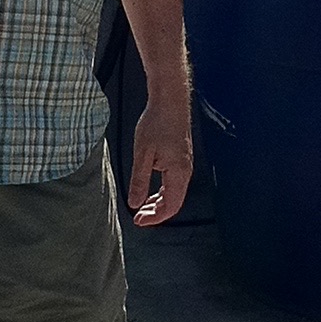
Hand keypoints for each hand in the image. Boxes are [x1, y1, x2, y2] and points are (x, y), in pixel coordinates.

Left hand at [128, 91, 192, 227]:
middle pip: (174, 202)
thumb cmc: (157, 123)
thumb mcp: (142, 154)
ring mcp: (184, 164)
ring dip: (159, 202)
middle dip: (156, 212)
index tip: (138, 220)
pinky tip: (150, 189)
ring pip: (174, 192)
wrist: (169, 100)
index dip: (155, 218)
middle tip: (138, 217)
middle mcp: (185, 171)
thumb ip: (139, 181)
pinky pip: (174, 182)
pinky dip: (162, 191)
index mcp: (178, 172)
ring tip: (142, 206)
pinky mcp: (181, 157)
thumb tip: (135, 203)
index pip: (170, 206)